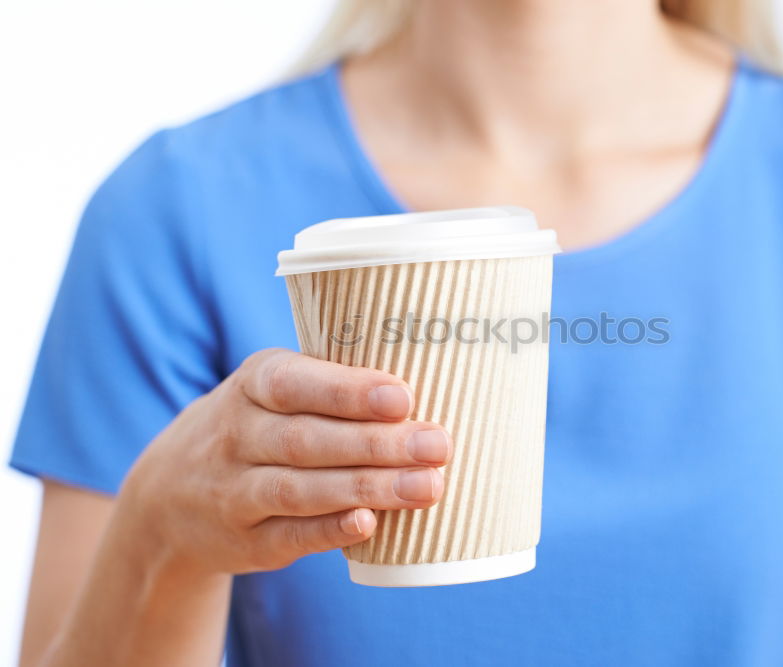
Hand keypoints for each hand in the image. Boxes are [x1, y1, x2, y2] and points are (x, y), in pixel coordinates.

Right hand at [115, 348, 450, 574]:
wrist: (170, 492)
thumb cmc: (261, 425)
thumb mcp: (277, 388)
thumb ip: (337, 387)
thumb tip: (424, 399)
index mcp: (253, 383)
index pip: (294, 384)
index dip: (348, 392)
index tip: (403, 397)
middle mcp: (237, 435)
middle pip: (307, 440)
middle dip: (378, 444)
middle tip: (438, 445)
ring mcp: (234, 492)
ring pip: (301, 489)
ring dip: (369, 489)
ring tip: (427, 486)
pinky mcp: (244, 540)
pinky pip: (289, 535)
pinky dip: (329, 531)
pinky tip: (369, 524)